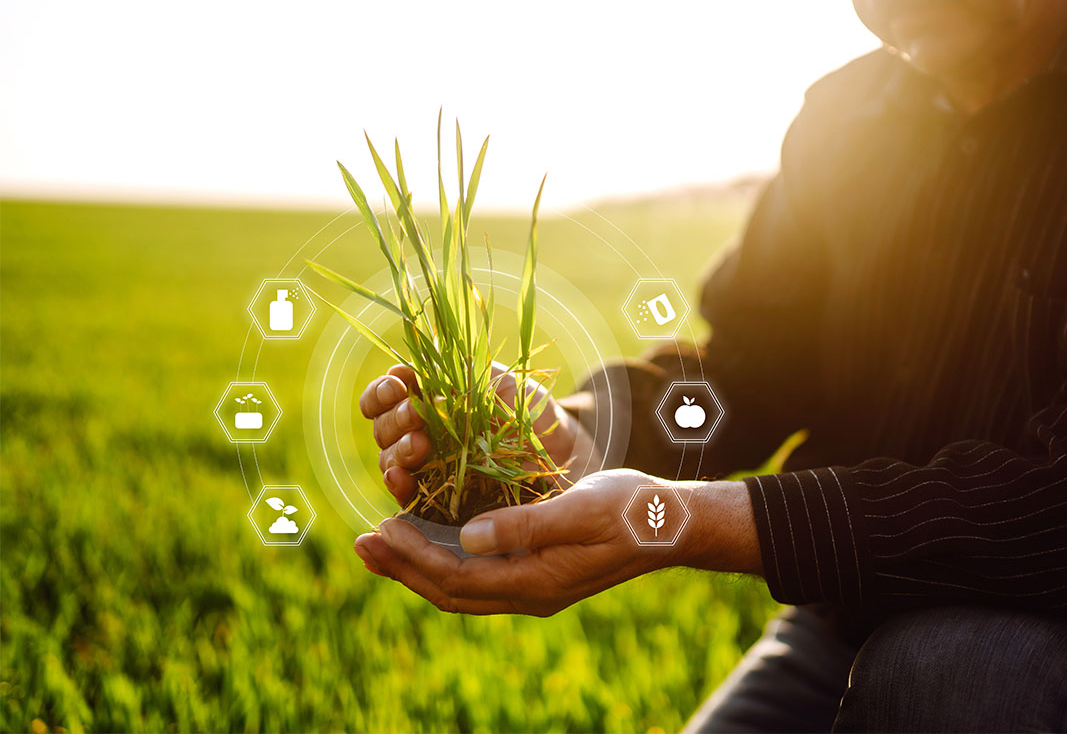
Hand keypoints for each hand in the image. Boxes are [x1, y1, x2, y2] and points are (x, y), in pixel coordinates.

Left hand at [353, 468, 763, 615]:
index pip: (457, 577)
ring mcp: (534, 586)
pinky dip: (446, 560)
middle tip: (360, 544)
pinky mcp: (538, 572)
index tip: (380, 528)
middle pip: (450, 591)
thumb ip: (526, 525)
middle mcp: (529, 592)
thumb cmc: (631, 510)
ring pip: (461, 587)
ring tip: (380, 545)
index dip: (414, 557)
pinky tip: (430, 541)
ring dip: (418, 567)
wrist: (671, 525)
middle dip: (402, 569)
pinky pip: (479, 575)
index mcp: (536, 581)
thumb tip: (468, 536)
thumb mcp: (580, 509)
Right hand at [359, 362, 597, 505]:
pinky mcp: (438, 501)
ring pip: (390, 461)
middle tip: (415, 415)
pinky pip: (408, 497)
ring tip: (420, 445)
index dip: (382, 391)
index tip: (398, 385)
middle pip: (383, 429)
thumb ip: (458, 374)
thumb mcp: (498, 382)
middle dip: (394, 420)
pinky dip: (399, 486)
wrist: (562, 451)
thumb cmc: (529, 410)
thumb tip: (411, 372)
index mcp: (427, 400)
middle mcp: (419, 434)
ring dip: (397, 451)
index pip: (386, 395)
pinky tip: (402, 479)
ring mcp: (427, 469)